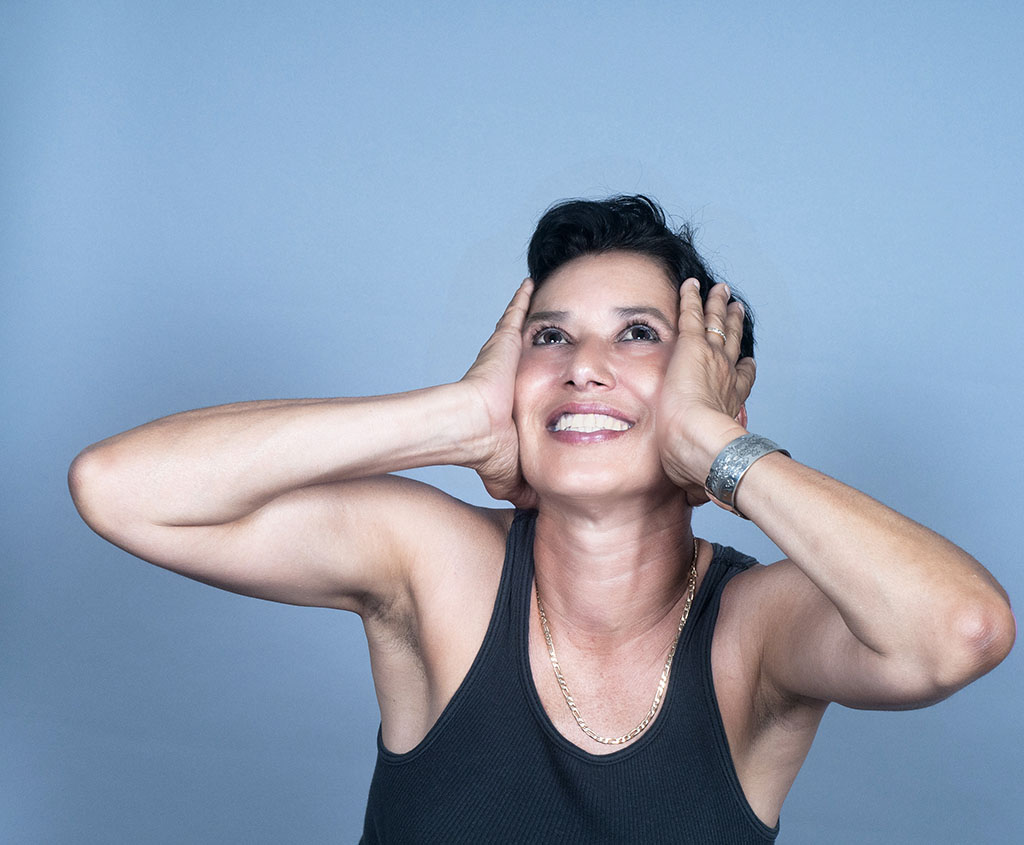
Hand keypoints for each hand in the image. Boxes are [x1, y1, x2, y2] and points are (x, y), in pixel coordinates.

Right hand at [460, 279, 537, 508]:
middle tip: (567, 335)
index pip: (535, 390)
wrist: (470, 427)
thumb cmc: (487, 450)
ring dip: (541, 322)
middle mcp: (511, 377)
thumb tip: (538, 512)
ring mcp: (506, 357)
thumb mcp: (514, 475)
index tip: (559, 386)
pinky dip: (524, 297)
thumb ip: (526, 488)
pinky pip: (517, 314)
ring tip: (558, 302)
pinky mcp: (503, 341)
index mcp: (515, 403)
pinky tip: (534, 282)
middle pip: (535, 357)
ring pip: (529, 334)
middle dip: (548, 348)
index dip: (545, 387)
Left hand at [658, 279, 755, 505]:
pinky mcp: (690, 348)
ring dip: (719, 307)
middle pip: (733, 345)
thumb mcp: (697, 474)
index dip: (745, 370)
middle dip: (734, 327)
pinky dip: (692, 297)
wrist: (701, 447)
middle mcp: (727, 377)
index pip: (741, 381)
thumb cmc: (700, 466)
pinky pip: (691, 314)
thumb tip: (696, 502)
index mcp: (729, 404)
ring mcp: (711, 360)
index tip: (747, 362)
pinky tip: (692, 283)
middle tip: (737, 310)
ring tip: (722, 292)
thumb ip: (697, 483)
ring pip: (716, 324)